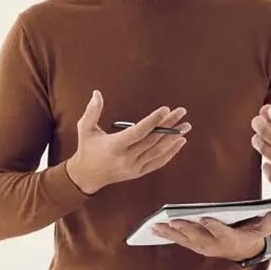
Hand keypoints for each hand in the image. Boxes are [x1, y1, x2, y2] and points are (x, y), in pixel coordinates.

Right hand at [64, 91, 188, 194]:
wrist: (86, 176)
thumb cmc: (87, 149)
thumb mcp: (85, 128)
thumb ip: (92, 110)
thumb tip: (97, 93)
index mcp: (114, 146)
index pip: (138, 132)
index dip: (153, 120)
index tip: (165, 109)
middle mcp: (126, 158)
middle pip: (152, 139)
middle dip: (169, 125)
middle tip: (181, 112)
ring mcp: (134, 167)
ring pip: (158, 151)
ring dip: (173, 138)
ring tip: (185, 126)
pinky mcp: (138, 173)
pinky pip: (158, 162)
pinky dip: (171, 152)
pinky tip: (179, 142)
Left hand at [151, 210, 270, 261]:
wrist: (244, 251)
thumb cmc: (252, 234)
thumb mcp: (264, 227)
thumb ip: (270, 219)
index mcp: (231, 239)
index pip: (222, 232)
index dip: (214, 226)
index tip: (206, 218)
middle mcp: (215, 246)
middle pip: (199, 237)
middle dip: (186, 229)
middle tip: (173, 221)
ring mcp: (203, 247)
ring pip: (185, 240)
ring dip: (170, 233)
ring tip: (156, 225)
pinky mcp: (195, 246)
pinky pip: (179, 241)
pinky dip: (167, 235)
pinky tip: (154, 229)